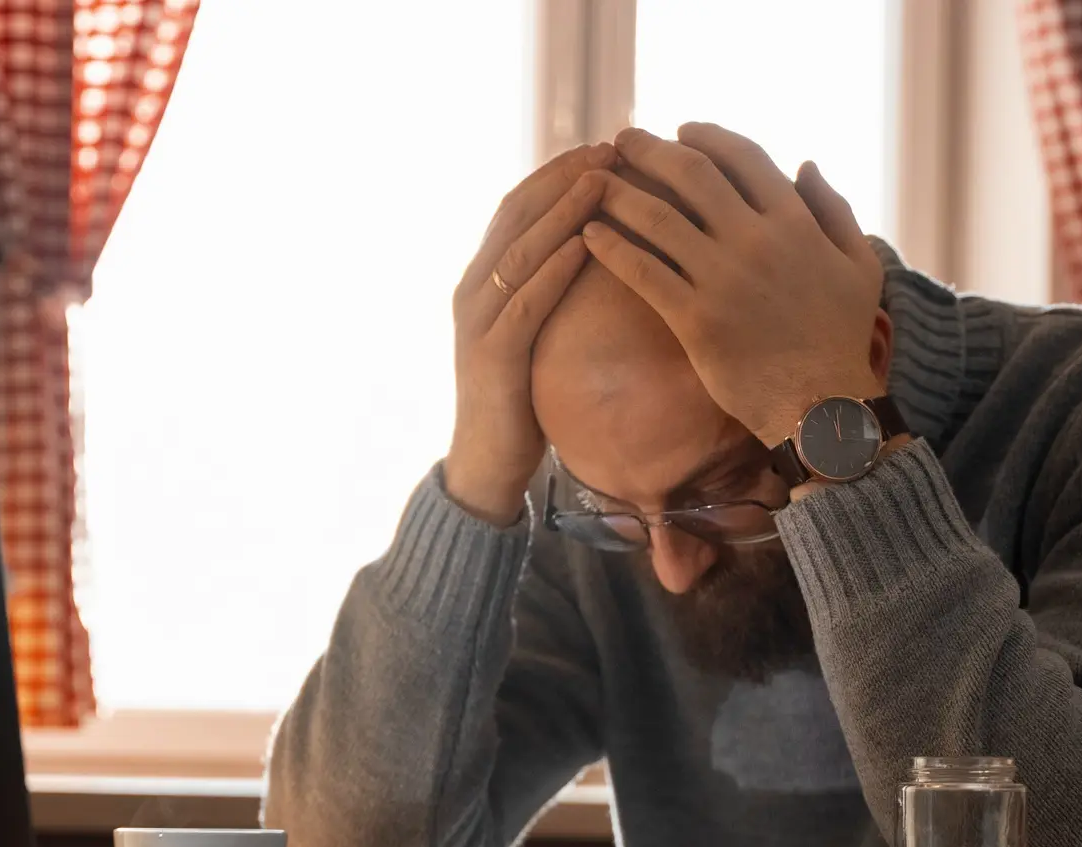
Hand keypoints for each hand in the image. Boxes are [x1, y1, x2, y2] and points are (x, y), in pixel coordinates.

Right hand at [443, 142, 615, 525]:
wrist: (484, 464)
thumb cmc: (519, 402)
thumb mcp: (534, 335)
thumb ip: (548, 294)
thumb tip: (595, 255)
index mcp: (482, 281)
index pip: (519, 208)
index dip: (558, 174)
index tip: (603, 148)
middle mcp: (472, 291)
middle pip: (517, 215)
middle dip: (562, 178)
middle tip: (609, 147)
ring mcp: (477, 321)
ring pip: (521, 250)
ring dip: (562, 212)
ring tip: (602, 181)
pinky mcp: (491, 355)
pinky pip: (525, 302)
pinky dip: (554, 269)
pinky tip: (585, 246)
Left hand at [582, 124, 890, 446]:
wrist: (823, 406)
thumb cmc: (842, 339)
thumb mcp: (859, 265)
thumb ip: (835, 209)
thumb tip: (806, 163)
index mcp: (795, 221)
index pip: (743, 158)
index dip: (707, 137)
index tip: (680, 130)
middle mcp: (756, 240)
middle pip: (691, 175)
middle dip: (651, 150)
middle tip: (621, 141)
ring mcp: (723, 279)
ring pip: (658, 218)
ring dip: (619, 192)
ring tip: (592, 182)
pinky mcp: (695, 320)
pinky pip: (643, 272)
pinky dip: (612, 248)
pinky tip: (589, 235)